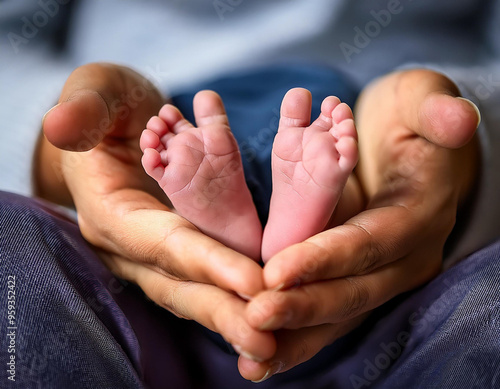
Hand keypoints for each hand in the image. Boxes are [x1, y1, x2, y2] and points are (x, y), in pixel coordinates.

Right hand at [37, 63, 275, 360]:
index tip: (254, 283)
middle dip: (223, 313)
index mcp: (111, 211)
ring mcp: (153, 253)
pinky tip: (265, 318)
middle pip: (179, 285)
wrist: (118, 126)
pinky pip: (203, 283)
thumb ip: (87, 108)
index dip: (206, 263)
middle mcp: (131, 244)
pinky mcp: (175, 252)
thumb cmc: (110, 105)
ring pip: (192, 292)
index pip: (163, 244)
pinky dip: (231, 302)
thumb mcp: (99, 92)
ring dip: (231, 319)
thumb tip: (63, 128)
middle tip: (267, 343)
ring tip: (272, 346)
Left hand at [240, 69, 479, 380]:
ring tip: (253, 362)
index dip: (326, 258)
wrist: (403, 144)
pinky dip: (298, 336)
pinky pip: (330, 311)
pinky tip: (263, 360)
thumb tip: (458, 120)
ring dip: (297, 336)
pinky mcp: (358, 278)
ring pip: (341, 313)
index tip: (276, 273)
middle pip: (354, 290)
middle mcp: (403, 255)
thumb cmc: (405, 119)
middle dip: (304, 307)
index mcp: (418, 213)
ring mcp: (382, 273)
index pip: (370, 242)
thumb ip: (433, 111)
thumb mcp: (418, 100)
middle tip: (254, 318)